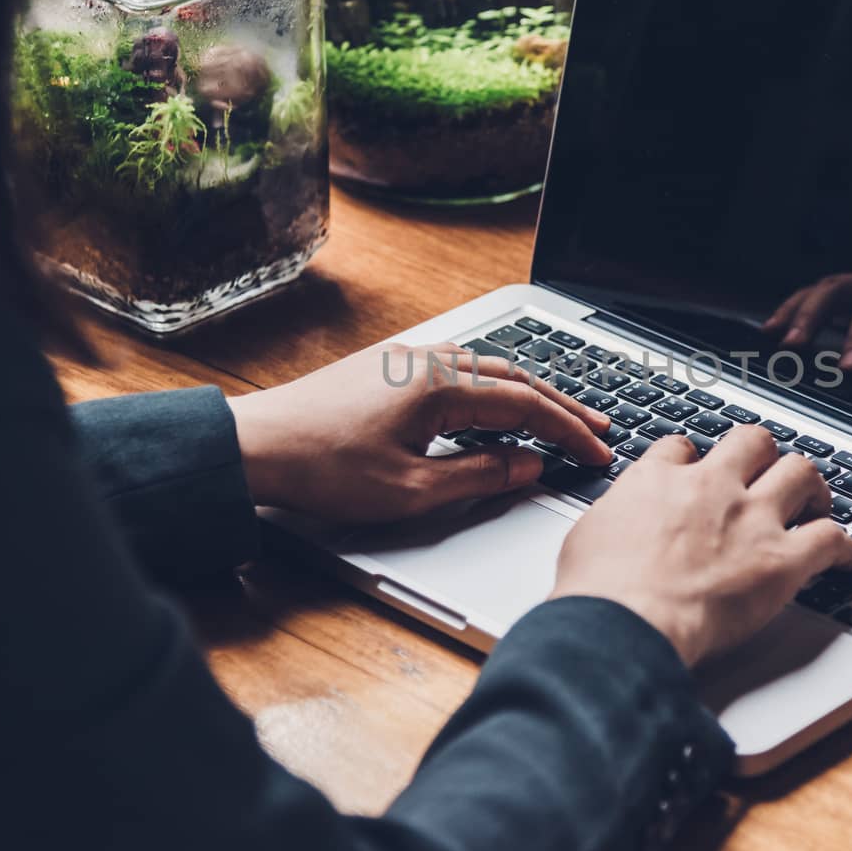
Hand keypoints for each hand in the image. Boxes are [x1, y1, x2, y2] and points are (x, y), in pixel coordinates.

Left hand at [227, 343, 613, 523]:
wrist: (253, 447)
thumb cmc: (322, 470)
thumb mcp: (412, 491)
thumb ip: (479, 476)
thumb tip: (527, 465)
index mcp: (441, 387)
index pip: (528, 406)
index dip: (569, 431)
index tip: (598, 452)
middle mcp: (428, 360)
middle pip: (515, 378)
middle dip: (561, 405)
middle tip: (597, 428)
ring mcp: (405, 359)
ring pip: (486, 369)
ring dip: (527, 392)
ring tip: (556, 416)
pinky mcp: (385, 367)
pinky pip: (457, 368)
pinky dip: (492, 387)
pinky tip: (494, 404)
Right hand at [551, 427, 851, 666]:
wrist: (624, 621)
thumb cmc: (598, 590)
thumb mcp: (587, 534)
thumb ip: (616, 517)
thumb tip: (616, 525)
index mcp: (658, 480)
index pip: (683, 448)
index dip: (695, 459)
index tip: (699, 472)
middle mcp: (710, 487)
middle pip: (752, 442)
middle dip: (763, 456)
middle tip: (767, 476)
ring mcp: (750, 519)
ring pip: (800, 472)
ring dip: (811, 487)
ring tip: (814, 503)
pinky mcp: (781, 560)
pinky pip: (830, 538)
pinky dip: (842, 546)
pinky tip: (842, 557)